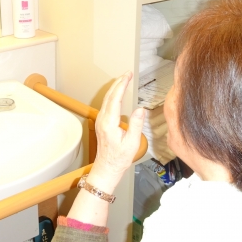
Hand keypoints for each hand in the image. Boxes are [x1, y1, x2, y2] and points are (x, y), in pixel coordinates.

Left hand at [89, 72, 145, 191]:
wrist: (107, 168)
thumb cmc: (119, 158)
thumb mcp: (132, 143)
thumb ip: (135, 124)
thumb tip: (140, 109)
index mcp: (109, 123)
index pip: (115, 99)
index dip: (121, 85)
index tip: (128, 76)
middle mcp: (102, 119)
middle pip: (109, 96)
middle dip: (118, 83)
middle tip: (128, 73)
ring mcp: (101, 121)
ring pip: (107, 99)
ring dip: (115, 88)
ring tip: (125, 79)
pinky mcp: (102, 123)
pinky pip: (107, 104)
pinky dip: (113, 95)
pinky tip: (118, 93)